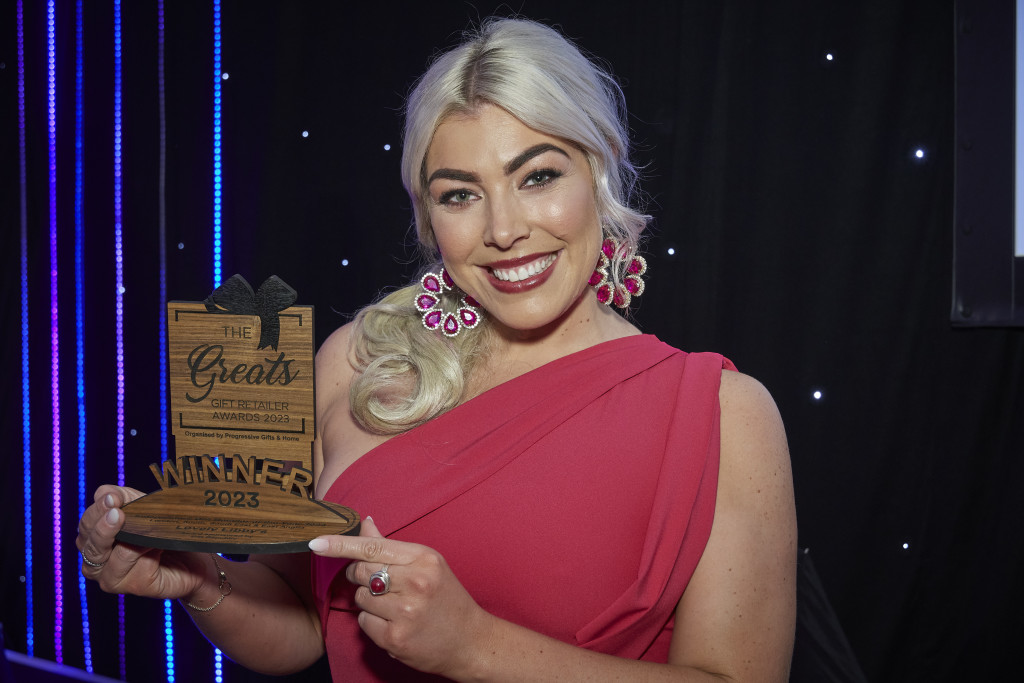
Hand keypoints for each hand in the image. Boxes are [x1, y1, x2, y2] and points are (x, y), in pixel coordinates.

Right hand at [76, 485, 210, 600]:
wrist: (196, 556)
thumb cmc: (164, 530)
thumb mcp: (144, 507)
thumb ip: (124, 498)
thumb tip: (104, 493)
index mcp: (94, 540)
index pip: (87, 524)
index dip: (97, 509)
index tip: (112, 498)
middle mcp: (97, 562)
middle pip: (90, 543)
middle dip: (103, 527)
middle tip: (117, 513)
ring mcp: (113, 577)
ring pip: (111, 557)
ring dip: (129, 538)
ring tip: (147, 526)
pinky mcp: (135, 586)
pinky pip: (136, 565)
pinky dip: (145, 550)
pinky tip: (157, 542)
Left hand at [308, 518, 494, 677]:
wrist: (471, 641)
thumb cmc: (447, 599)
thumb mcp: (428, 565)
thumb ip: (392, 547)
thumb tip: (365, 523)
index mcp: (423, 558)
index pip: (372, 546)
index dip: (340, 544)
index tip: (316, 543)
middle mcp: (415, 582)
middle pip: (360, 572)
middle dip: (361, 577)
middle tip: (382, 584)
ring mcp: (405, 611)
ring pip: (359, 598)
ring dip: (369, 602)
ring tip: (395, 607)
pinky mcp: (396, 638)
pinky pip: (363, 622)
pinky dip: (372, 623)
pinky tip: (394, 624)